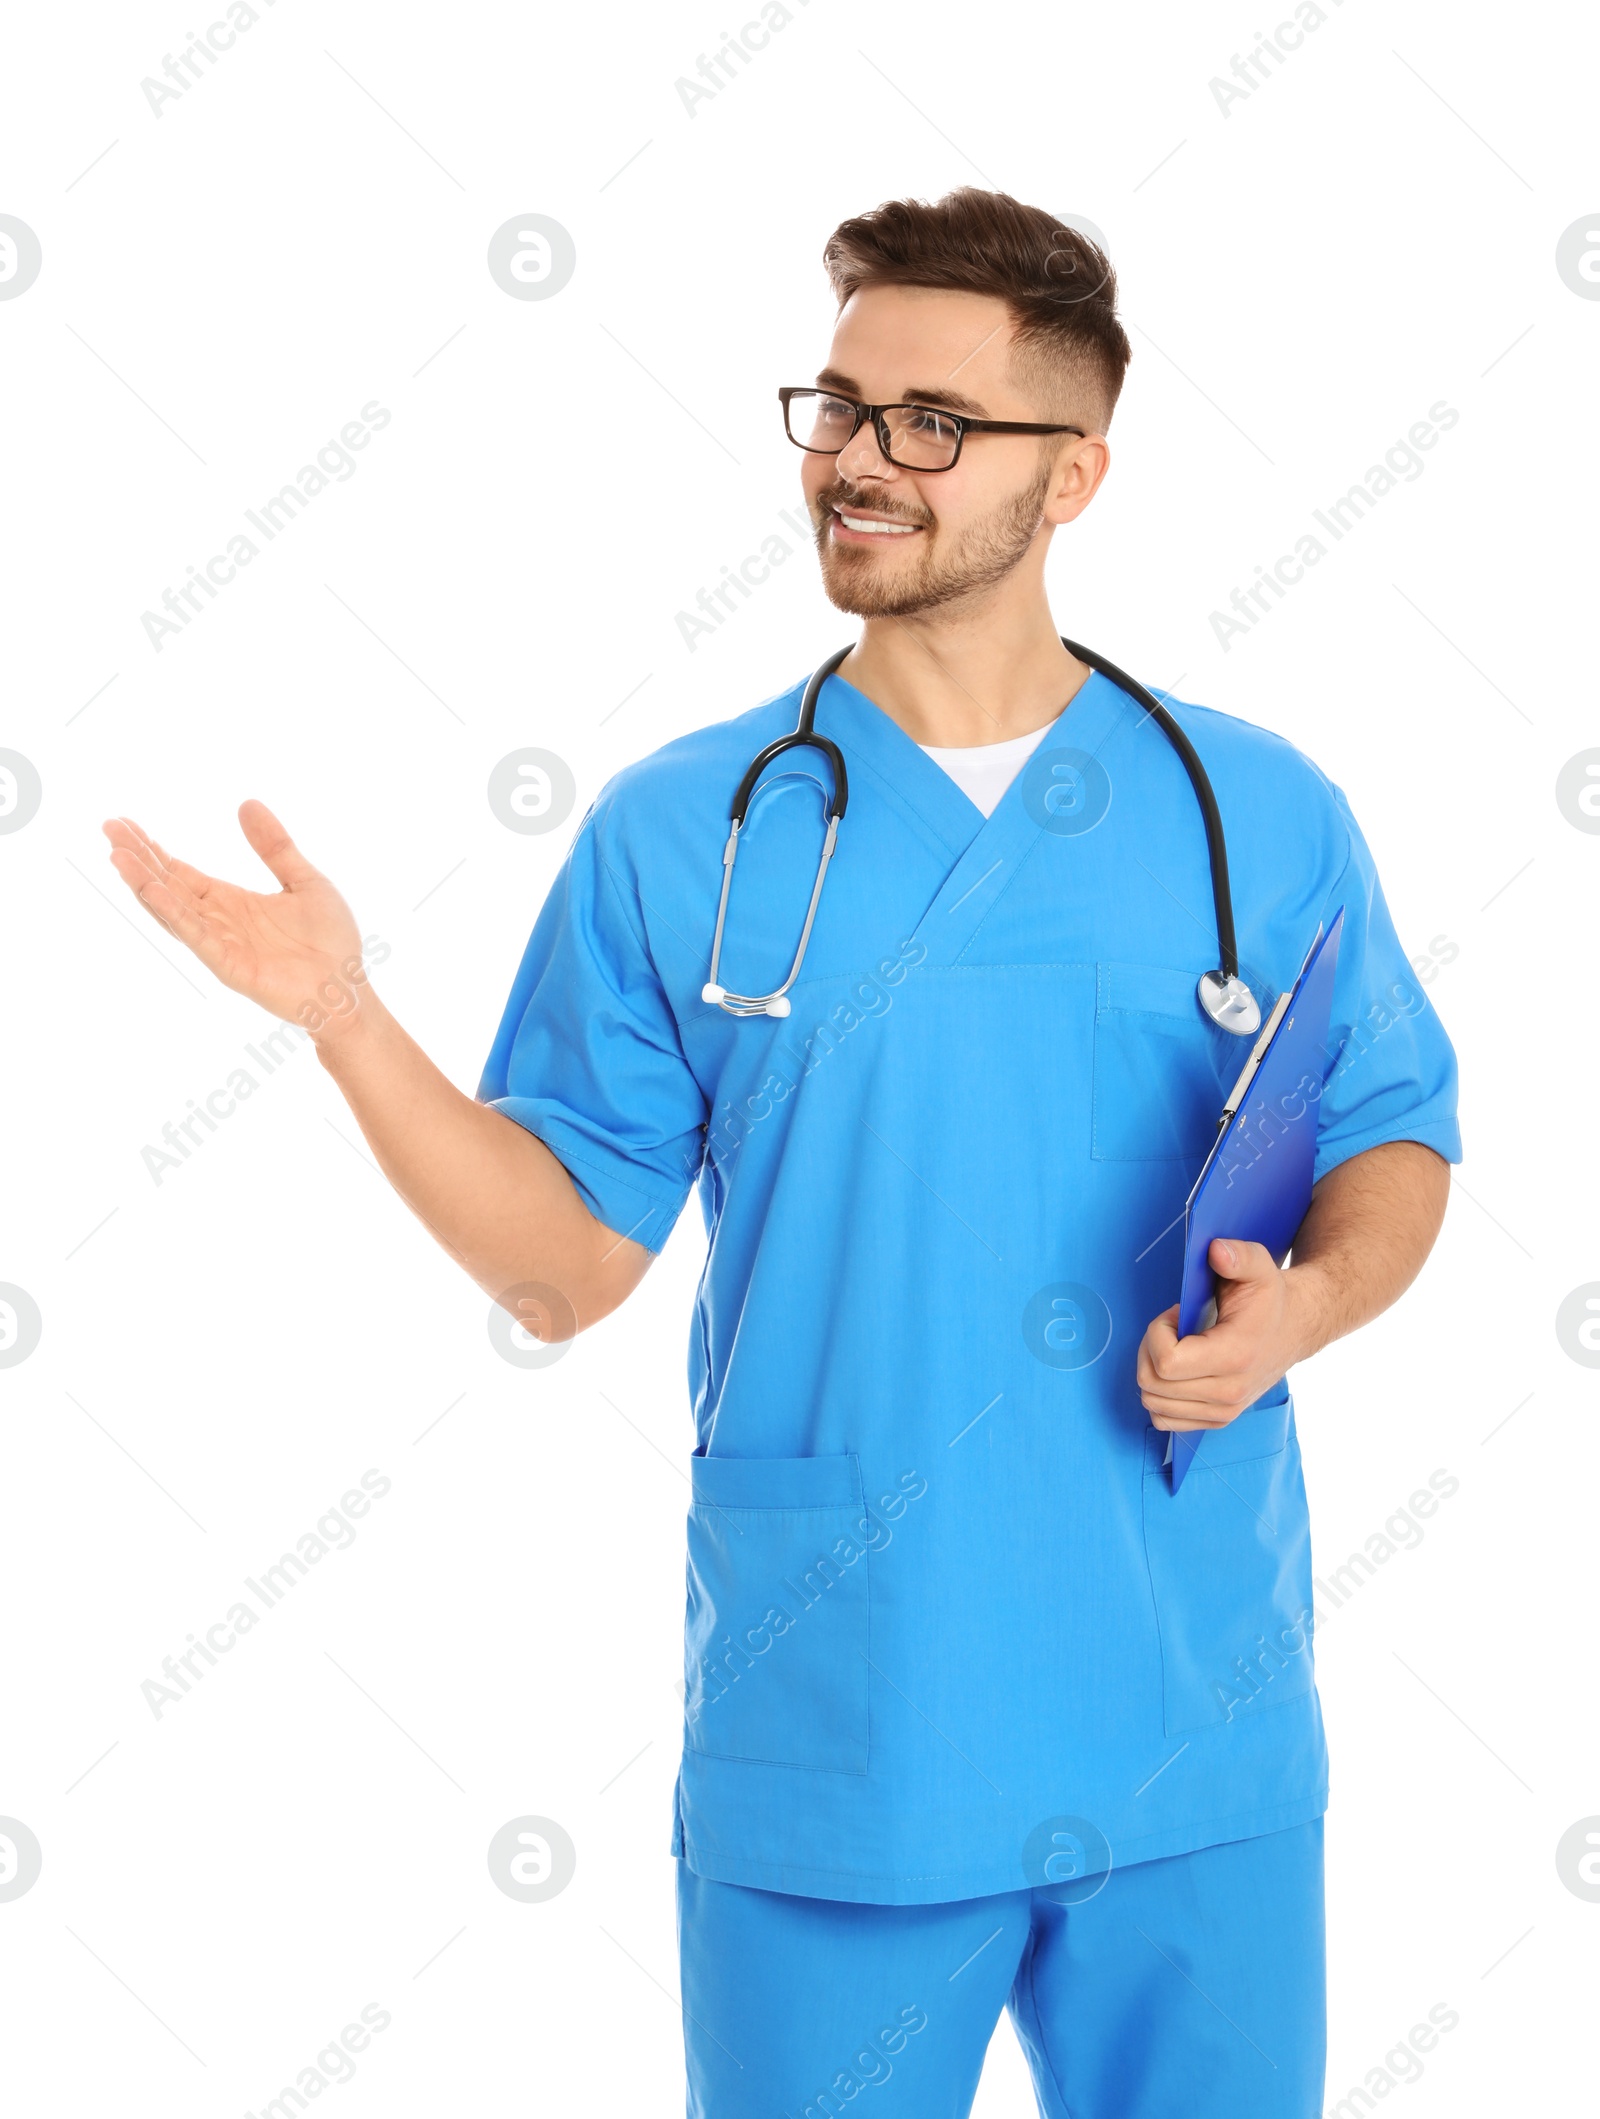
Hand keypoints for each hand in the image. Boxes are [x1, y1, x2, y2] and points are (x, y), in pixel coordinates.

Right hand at [103, 802, 370, 1041]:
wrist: (349, 989)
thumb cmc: (331, 941)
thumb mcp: (305, 880)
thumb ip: (275, 846)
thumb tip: (247, 803)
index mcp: (230, 901)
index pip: (181, 871)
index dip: (153, 850)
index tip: (125, 824)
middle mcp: (217, 921)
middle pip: (167, 885)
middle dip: (138, 858)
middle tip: (108, 828)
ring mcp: (220, 945)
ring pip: (173, 910)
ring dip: (144, 884)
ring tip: (117, 856)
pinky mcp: (230, 967)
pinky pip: (196, 937)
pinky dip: (174, 914)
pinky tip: (153, 891)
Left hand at [1136, 1239, 1322, 1432]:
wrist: (1295, 1328)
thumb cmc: (1271, 1299)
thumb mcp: (1259, 1267)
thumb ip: (1238, 1255)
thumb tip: (1216, 1250)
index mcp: (1235, 1357)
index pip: (1166, 1362)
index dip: (1158, 1332)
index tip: (1176, 1315)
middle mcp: (1229, 1392)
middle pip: (1153, 1383)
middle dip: (1151, 1348)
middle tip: (1174, 1329)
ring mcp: (1224, 1411)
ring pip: (1154, 1403)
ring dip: (1153, 1371)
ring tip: (1179, 1348)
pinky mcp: (1218, 1420)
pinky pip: (1164, 1419)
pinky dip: (1161, 1395)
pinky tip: (1179, 1372)